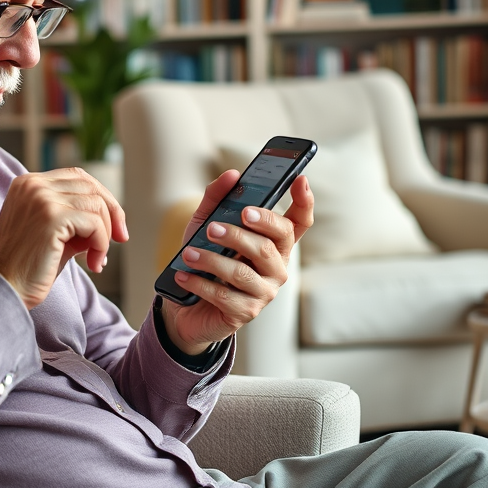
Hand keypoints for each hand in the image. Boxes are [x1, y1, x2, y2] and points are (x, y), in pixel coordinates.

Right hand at [0, 168, 127, 309]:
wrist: (3, 289)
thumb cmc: (28, 267)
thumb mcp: (54, 233)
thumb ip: (77, 218)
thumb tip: (113, 219)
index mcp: (28, 183)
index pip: (78, 177)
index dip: (102, 198)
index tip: (114, 227)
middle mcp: (33, 185)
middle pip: (90, 185)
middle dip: (112, 213)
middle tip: (120, 239)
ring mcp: (41, 198)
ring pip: (96, 204)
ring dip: (105, 235)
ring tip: (97, 259)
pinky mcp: (51, 216)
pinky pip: (94, 223)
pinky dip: (101, 244)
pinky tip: (93, 264)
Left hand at [160, 172, 313, 355]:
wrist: (185, 306)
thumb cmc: (202, 261)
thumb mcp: (204, 224)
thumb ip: (217, 199)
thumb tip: (232, 175)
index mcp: (273, 243)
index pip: (298, 223)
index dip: (304, 202)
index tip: (299, 180)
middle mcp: (276, 267)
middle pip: (269, 246)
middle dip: (239, 235)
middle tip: (213, 228)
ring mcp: (264, 292)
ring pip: (243, 273)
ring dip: (212, 261)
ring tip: (190, 253)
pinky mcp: (246, 312)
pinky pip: (224, 296)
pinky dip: (200, 283)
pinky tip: (184, 275)